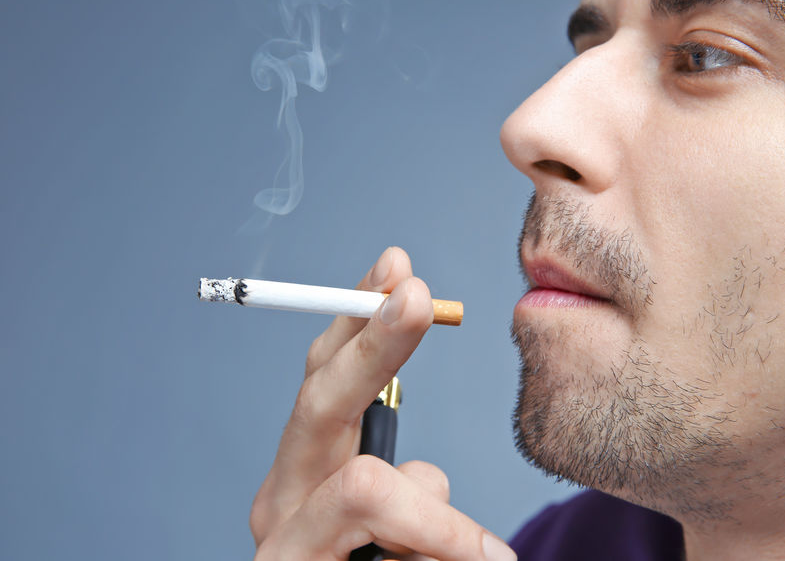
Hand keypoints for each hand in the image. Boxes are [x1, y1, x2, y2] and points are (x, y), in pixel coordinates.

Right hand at [249, 247, 516, 560]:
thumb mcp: (403, 535)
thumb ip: (408, 496)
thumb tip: (435, 475)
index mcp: (309, 473)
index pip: (327, 378)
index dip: (360, 319)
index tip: (398, 267)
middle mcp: (281, 498)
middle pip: (320, 400)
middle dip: (373, 342)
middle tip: (417, 292)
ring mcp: (281, 541)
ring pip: (360, 485)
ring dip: (437, 517)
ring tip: (489, 560)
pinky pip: (377, 530)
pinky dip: (442, 543)